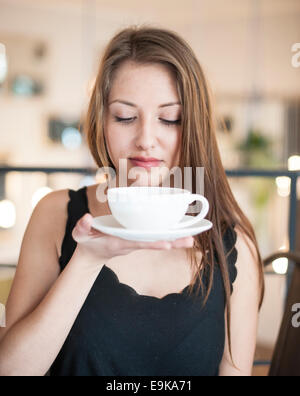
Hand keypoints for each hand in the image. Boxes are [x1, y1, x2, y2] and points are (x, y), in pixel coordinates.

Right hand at [72, 213, 193, 262]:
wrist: (93, 254)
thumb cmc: (87, 242)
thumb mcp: (80, 235)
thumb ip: (81, 227)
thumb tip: (86, 218)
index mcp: (119, 243)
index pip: (137, 243)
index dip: (152, 243)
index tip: (166, 243)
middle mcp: (131, 244)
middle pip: (154, 243)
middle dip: (172, 242)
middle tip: (191, 240)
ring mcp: (135, 242)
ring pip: (157, 241)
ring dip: (175, 240)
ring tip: (193, 238)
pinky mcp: (137, 239)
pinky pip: (155, 237)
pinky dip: (168, 235)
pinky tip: (181, 232)